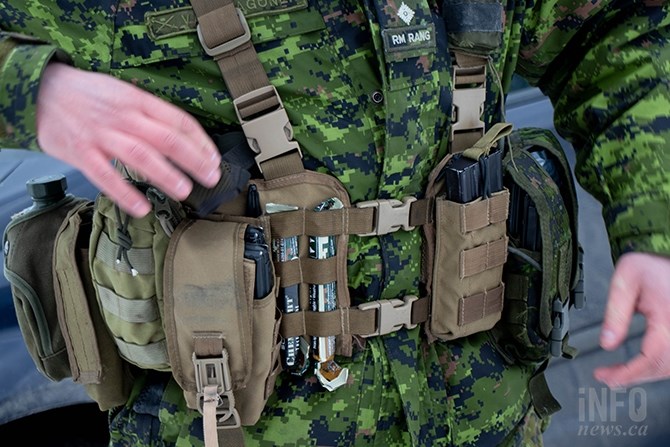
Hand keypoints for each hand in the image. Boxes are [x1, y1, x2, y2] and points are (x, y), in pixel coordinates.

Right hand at [36, 63, 221, 216]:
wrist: (42, 89)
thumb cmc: (90, 95)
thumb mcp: (125, 93)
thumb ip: (152, 114)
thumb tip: (184, 138)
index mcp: (138, 101)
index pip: (179, 121)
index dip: (201, 142)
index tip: (214, 160)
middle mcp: (124, 117)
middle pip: (167, 139)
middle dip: (194, 160)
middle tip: (211, 177)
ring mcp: (102, 135)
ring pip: (140, 155)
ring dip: (166, 174)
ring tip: (184, 190)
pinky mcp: (81, 152)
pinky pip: (105, 175)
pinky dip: (124, 193)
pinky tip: (141, 207)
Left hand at [594, 252, 669, 387]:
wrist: (669, 260)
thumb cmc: (652, 266)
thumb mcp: (626, 279)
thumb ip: (616, 312)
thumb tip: (607, 344)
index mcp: (669, 319)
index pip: (652, 358)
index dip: (628, 374)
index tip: (606, 377)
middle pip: (663, 368)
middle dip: (633, 377)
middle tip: (607, 378)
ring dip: (645, 374)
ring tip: (617, 374)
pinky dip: (657, 367)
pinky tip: (638, 367)